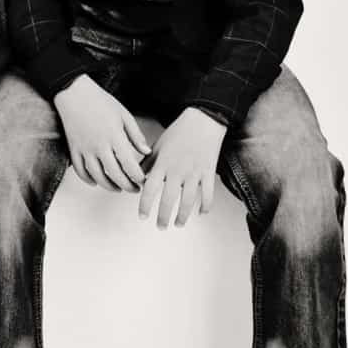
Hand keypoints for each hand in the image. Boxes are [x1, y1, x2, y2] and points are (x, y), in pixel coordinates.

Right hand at [54, 75, 151, 191]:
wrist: (74, 93)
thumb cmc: (100, 101)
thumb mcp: (124, 115)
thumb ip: (135, 136)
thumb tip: (146, 152)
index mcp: (114, 136)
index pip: (129, 165)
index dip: (138, 177)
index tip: (143, 180)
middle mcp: (99, 146)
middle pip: (115, 175)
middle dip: (127, 186)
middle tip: (135, 188)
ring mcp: (84, 149)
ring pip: (97, 177)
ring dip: (109, 186)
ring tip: (118, 188)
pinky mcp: (73, 149)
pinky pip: (80, 171)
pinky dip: (89, 180)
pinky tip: (97, 182)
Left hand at [138, 107, 225, 227]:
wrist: (202, 121)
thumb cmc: (178, 132)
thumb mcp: (158, 146)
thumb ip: (148, 163)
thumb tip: (138, 178)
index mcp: (162, 164)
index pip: (150, 189)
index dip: (144, 205)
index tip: (142, 216)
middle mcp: (177, 171)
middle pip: (168, 200)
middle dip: (163, 217)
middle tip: (160, 226)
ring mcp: (194, 173)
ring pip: (188, 201)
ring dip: (182, 216)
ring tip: (178, 224)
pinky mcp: (208, 173)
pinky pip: (208, 194)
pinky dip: (205, 206)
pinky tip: (201, 213)